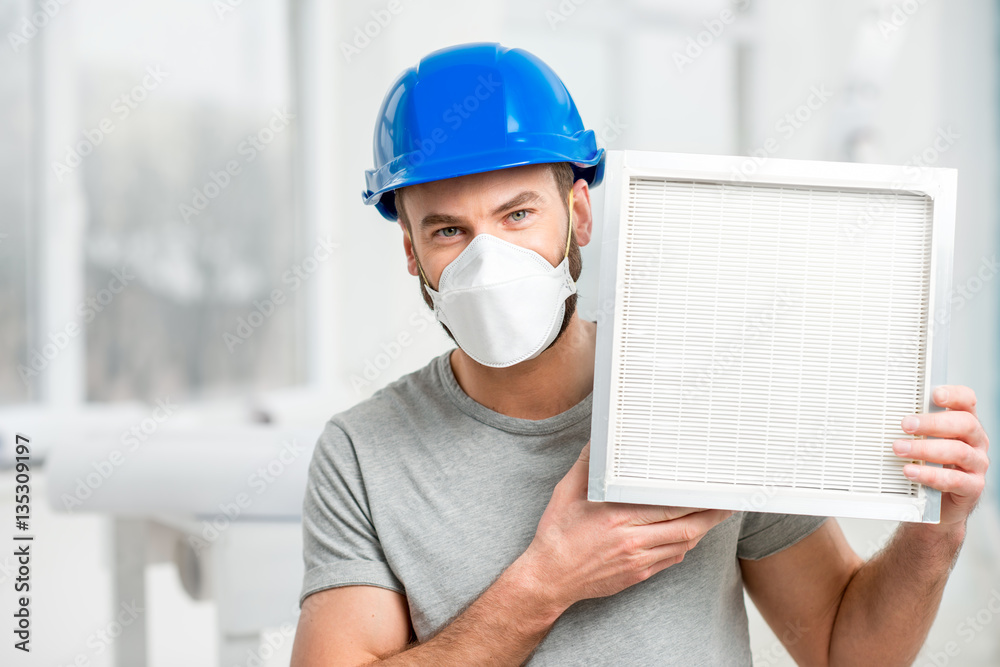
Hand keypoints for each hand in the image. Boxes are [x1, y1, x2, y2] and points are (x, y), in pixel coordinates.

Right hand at [522, 440, 733, 613]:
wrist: (549, 578)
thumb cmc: (556, 534)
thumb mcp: (566, 493)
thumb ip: (587, 466)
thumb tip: (598, 442)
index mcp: (618, 517)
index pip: (669, 506)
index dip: (695, 499)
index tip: (709, 487)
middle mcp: (632, 540)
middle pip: (686, 527)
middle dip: (711, 514)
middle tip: (728, 502)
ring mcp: (638, 560)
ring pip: (683, 545)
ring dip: (702, 530)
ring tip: (715, 516)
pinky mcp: (638, 574)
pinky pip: (671, 559)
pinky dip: (684, 545)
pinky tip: (689, 535)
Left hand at [892, 385, 989, 531]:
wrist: (942, 503)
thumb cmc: (933, 465)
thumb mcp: (925, 441)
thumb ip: (916, 428)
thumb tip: (884, 415)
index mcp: (965, 424)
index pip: (968, 402)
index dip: (955, 395)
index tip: (935, 394)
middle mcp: (975, 441)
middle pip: (964, 424)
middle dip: (932, 423)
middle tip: (906, 424)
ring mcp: (977, 464)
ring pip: (958, 451)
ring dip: (925, 449)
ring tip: (900, 449)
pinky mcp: (973, 487)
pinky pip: (954, 479)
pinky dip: (929, 475)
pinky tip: (911, 472)